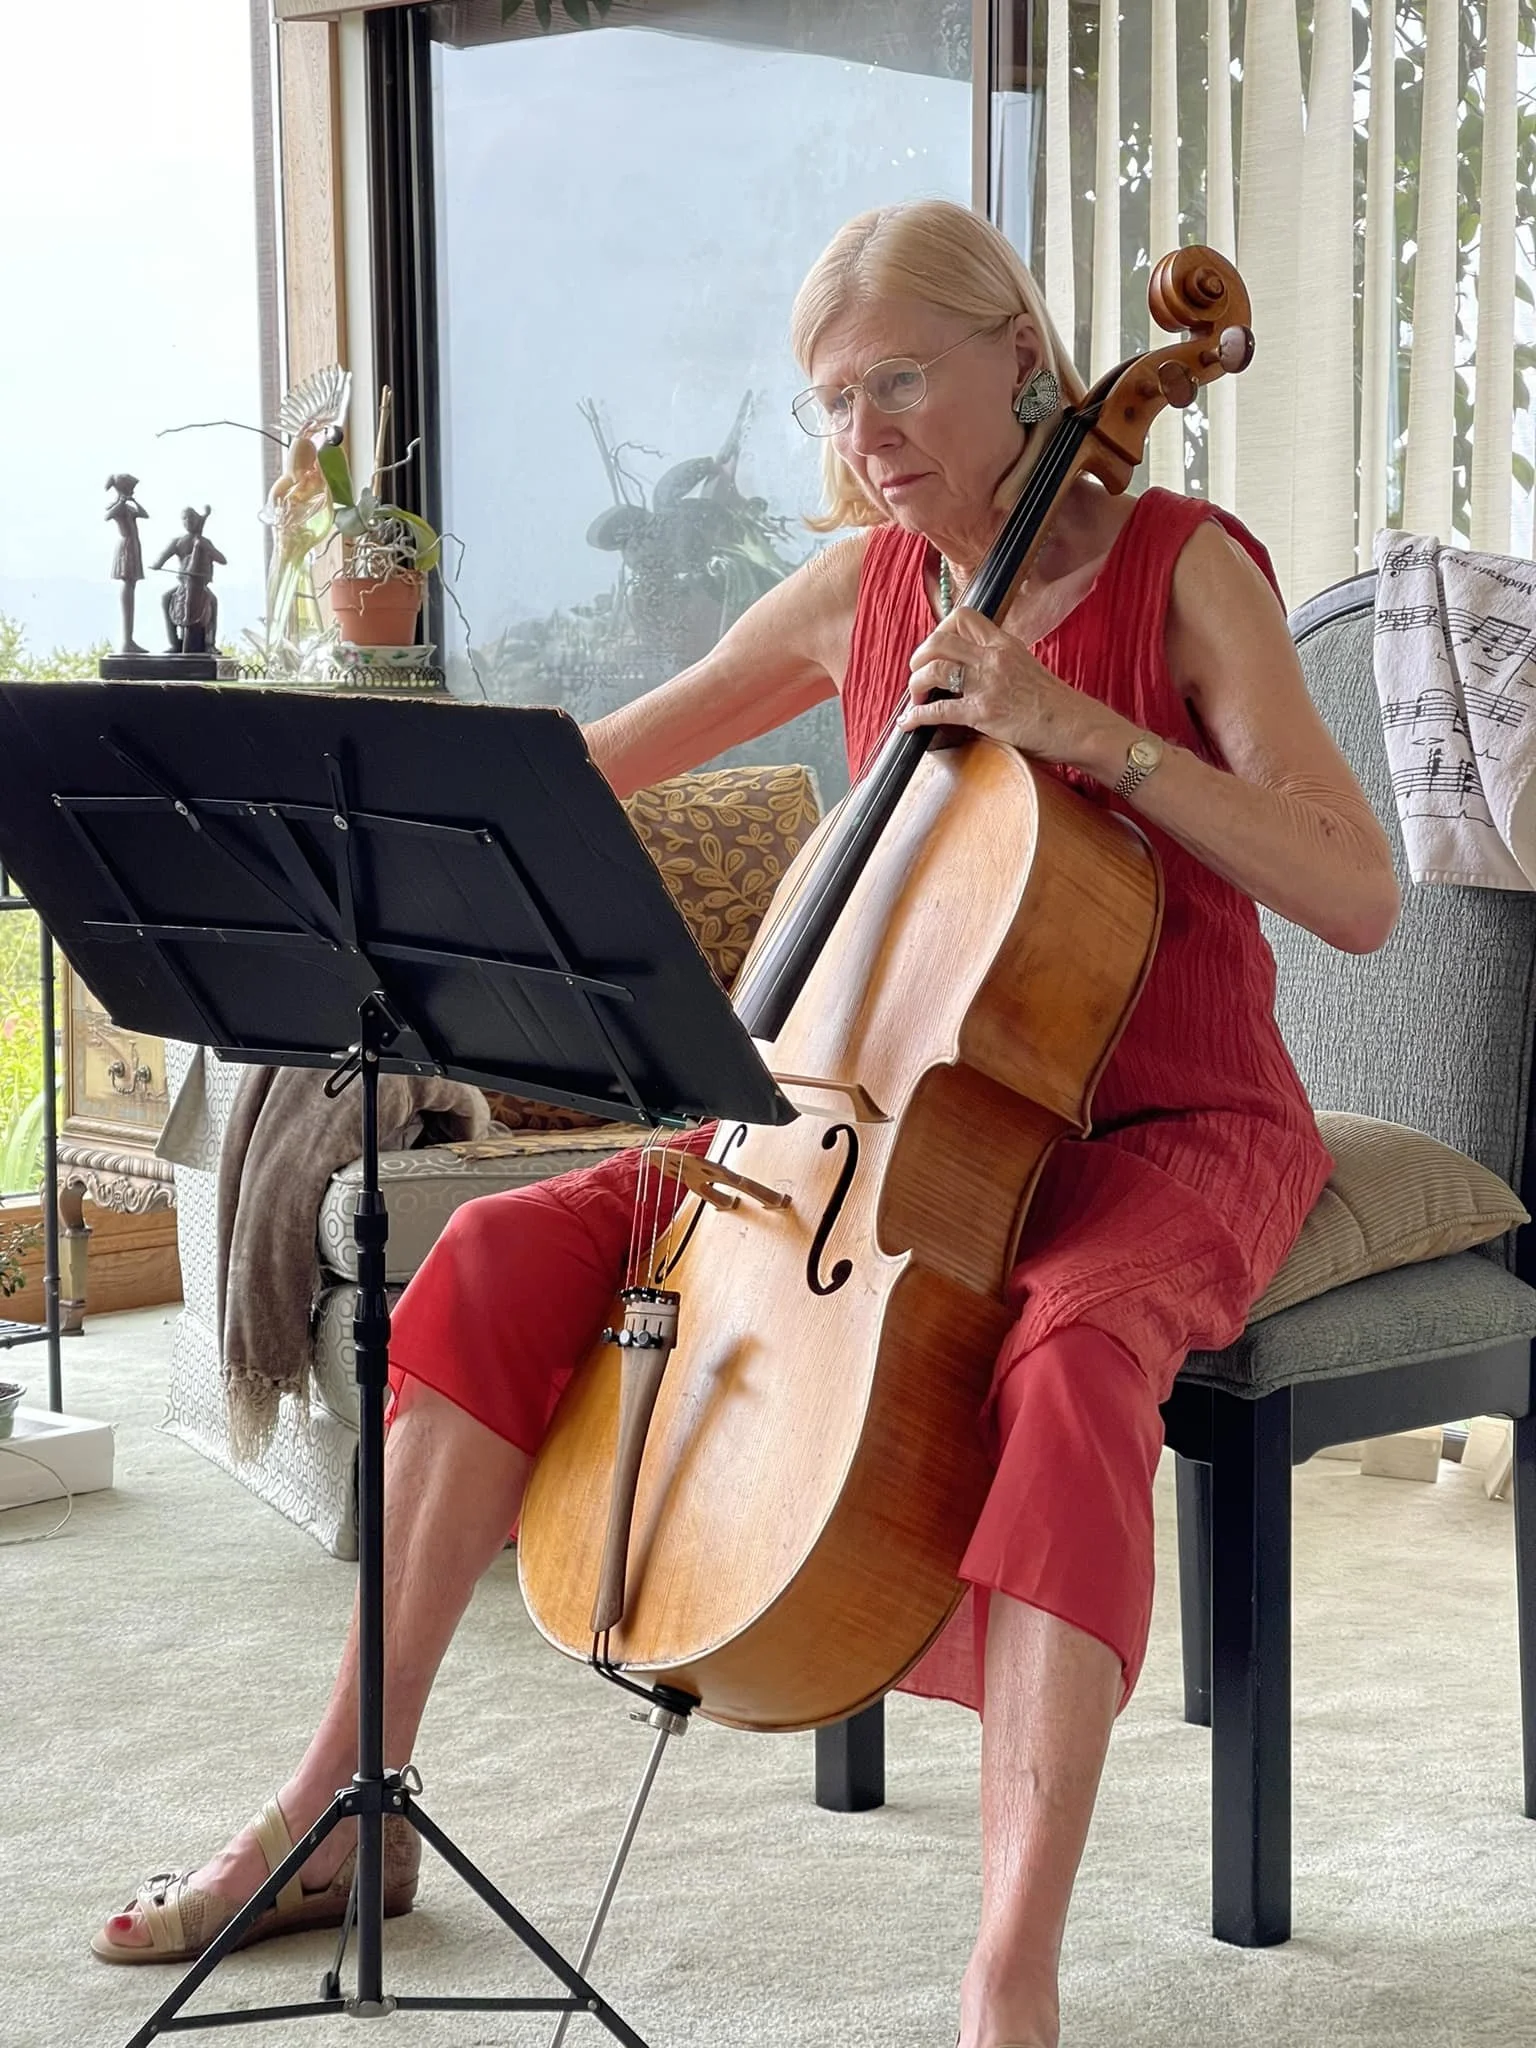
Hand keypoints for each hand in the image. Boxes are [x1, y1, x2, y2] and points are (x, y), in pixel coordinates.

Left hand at [899, 606, 1128, 776]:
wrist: (1076, 726)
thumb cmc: (1055, 704)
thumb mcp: (1027, 668)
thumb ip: (1000, 663)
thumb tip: (974, 669)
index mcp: (1004, 644)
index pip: (963, 617)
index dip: (939, 630)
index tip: (935, 649)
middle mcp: (994, 658)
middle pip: (940, 640)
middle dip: (919, 657)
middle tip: (917, 673)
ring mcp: (988, 684)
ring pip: (935, 668)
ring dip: (916, 683)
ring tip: (916, 698)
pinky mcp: (984, 713)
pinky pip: (939, 710)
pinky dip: (916, 716)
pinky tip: (908, 723)